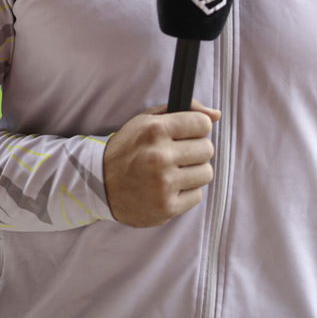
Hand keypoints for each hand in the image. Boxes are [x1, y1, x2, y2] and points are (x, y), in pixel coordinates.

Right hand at [102, 103, 218, 227]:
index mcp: (155, 130)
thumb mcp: (146, 121)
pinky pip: (197, 195)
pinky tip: (169, 188)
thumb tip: (216, 114)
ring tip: (173, 172)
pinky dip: (186, 192)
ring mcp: (163, 183)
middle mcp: (159, 156)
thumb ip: (183, 111)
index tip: (187, 134)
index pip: (203, 124)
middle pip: (207, 149)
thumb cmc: (128, 149)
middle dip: (195, 150)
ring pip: (206, 173)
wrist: (100, 183)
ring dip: (193, 172)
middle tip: (177, 154)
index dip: (196, 128)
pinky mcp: (167, 207)